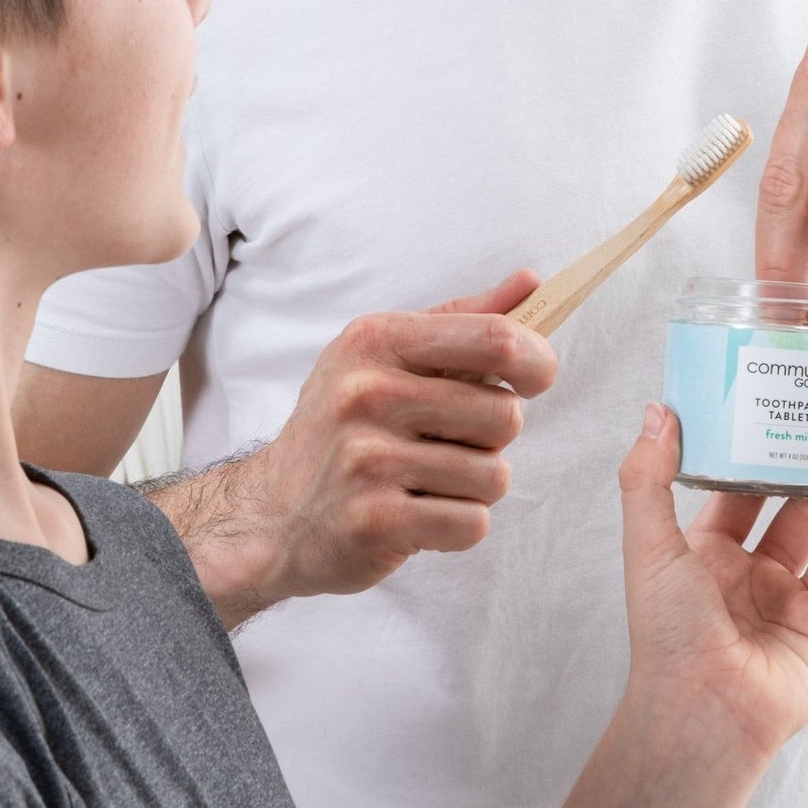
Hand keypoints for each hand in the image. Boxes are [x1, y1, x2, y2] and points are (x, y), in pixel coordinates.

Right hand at [229, 269, 558, 606]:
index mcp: (378, 339)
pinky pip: (472, 523)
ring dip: (474, 486)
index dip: (536, 360)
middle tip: (449, 440)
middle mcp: (369, 392)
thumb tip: (532, 282)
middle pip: (506, 415)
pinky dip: (458, 526)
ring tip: (427, 479)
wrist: (271, 510)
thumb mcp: (387, 355)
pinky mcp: (376, 520)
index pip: (494, 338)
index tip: (535, 378)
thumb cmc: (344, 424)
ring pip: (494, 476)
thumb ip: (463, 319)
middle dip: (494, 436)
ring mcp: (368, 458)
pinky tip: (418, 513)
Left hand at [616, 405, 807, 762]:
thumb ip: (649, 476)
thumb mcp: (649, 543)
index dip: (761, 449)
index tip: (777, 406)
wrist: (698, 709)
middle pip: (798, 503)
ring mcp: (795, 599)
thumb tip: (659, 411)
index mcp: (712, 551)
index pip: (743, 486)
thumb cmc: (667, 633)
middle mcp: (756, 571)